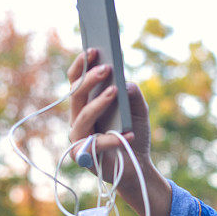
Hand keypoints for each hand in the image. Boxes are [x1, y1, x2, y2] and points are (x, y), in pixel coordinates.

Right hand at [66, 49, 151, 190]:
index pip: (76, 81)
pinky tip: (128, 134)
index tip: (93, 49)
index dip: (82, 65)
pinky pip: (95, 144)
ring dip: (99, 102)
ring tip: (115, 91)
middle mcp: (77, 119)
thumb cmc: (134, 135)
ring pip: (82, 116)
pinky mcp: (84, 156)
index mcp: (85, 105)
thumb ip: (134, 96)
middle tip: (107, 67)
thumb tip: (126, 83)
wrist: (137, 166)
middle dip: (90, 79)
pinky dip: (113, 139)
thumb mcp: (139, 112)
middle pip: (76, 95)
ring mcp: (78, 138)